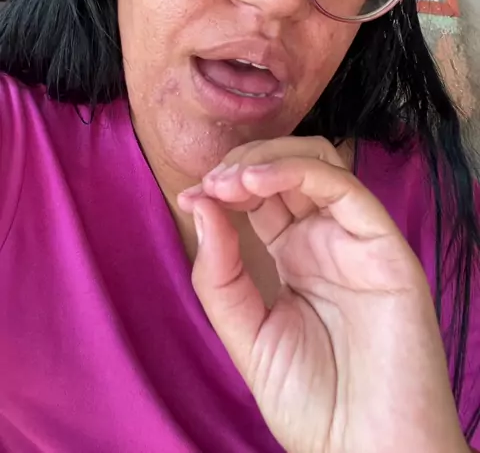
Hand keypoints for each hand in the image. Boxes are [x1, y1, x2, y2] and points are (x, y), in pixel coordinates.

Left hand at [178, 137, 467, 452]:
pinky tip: (256, 181)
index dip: (227, 184)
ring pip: (318, 162)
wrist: (364, 450)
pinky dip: (297, 171)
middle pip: (288, 168)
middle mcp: (326, 239)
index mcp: (295, 255)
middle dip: (243, 163)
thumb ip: (221, 274)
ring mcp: (354, 238)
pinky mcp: (383, 245)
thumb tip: (200, 203)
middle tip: (212, 183)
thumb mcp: (246, 335)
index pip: (263, 194)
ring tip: (231, 180)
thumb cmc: (314, 403)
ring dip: (268, 158)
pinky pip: (342, 187)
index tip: (192, 195)